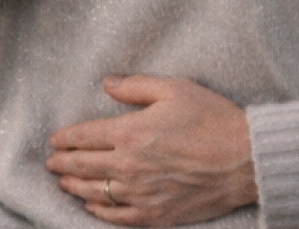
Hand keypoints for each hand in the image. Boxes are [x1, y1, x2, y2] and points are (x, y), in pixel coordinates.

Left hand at [45, 75, 257, 226]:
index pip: (83, 137)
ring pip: (94, 192)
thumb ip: (135, 86)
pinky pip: (119, 216)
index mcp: (130, 132)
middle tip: (51, 162)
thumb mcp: (173, 89)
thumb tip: (106, 83)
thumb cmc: (213, 120)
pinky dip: (100, 211)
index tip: (54, 140)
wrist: (247, 160)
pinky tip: (91, 206)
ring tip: (63, 182)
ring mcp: (142, 193)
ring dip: (73, 186)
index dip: (63, 139)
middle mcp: (130, 165)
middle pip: (82, 165)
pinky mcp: (157, 214)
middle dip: (61, 163)